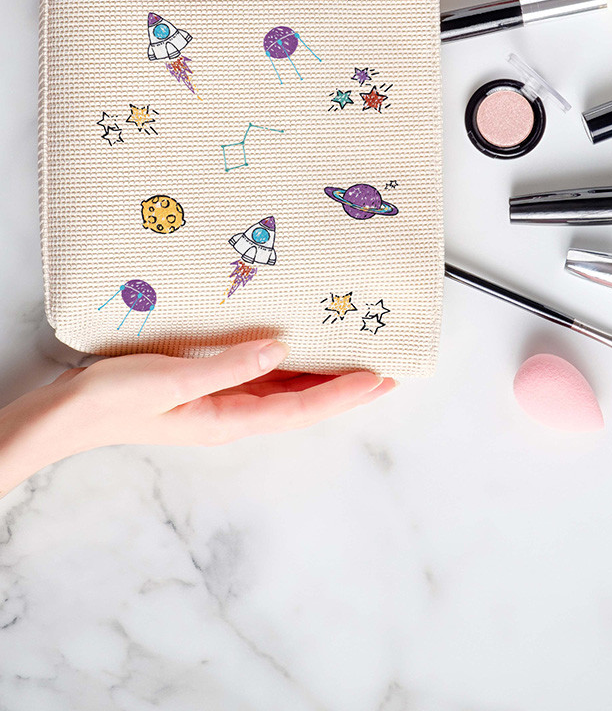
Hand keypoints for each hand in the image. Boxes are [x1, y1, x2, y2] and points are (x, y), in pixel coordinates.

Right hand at [0, 341, 394, 495]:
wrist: (68, 412)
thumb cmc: (114, 398)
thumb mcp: (172, 377)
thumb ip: (228, 364)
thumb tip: (279, 348)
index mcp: (229, 419)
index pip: (301, 408)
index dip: (343, 394)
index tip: (381, 378)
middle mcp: (232, 413)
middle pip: (302, 402)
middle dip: (346, 387)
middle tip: (388, 367)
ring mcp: (219, 401)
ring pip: (284, 390)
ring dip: (321, 376)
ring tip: (356, 355)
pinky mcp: (205, 386)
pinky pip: (258, 377)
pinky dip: (286, 365)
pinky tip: (296, 346)